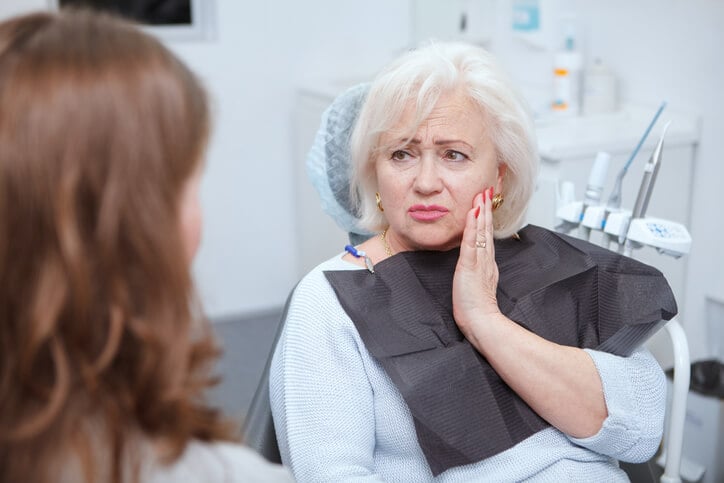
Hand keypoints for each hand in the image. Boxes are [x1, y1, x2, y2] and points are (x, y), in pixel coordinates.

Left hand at [452, 187, 499, 343]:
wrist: (481, 321)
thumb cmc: (476, 309)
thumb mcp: (478, 286)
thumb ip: (479, 274)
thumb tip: (476, 267)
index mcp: (487, 264)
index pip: (487, 237)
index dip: (486, 220)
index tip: (485, 204)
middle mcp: (485, 260)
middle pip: (486, 229)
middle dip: (486, 209)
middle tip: (486, 191)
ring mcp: (479, 261)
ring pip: (481, 232)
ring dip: (480, 212)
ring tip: (480, 196)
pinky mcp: (470, 266)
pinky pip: (471, 243)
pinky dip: (472, 227)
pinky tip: (473, 214)